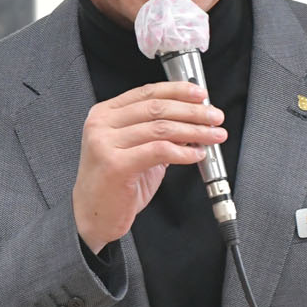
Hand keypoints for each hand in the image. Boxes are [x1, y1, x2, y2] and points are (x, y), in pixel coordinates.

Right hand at [73, 81, 225, 252]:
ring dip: (194, 131)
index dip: (177, 91)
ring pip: (161, 128)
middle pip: (157, 108)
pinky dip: (183, 152)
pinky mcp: (116, 164)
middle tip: (214, 117)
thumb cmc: (113, 184)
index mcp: (105, 114)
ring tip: (212, 135)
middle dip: (192, 111)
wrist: (93, 215)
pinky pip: (159, 151)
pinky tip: (196, 155)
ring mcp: (106, 143)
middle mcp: (102, 124)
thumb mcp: (134, 149)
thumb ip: (157, 133)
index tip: (199, 94)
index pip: (147, 93)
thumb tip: (191, 121)